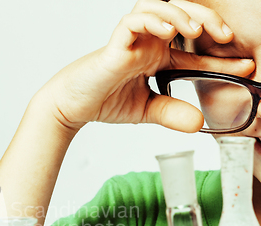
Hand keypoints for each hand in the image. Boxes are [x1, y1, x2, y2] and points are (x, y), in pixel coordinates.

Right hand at [39, 0, 254, 133]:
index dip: (220, 57)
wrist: (72, 107)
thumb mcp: (146, 110)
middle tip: (227, 37)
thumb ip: (171, 113)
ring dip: (181, 14)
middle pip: (182, 16)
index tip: (245, 66)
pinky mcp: (115, 44)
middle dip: (208, 21)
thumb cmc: (103, 101)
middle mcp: (146, 43)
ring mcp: (131, 40)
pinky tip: (167, 32)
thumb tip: (199, 123)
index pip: (194, 50)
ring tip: (196, 29)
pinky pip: (134, 21)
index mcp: (155, 56)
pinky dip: (152, 21)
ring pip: (159, 7)